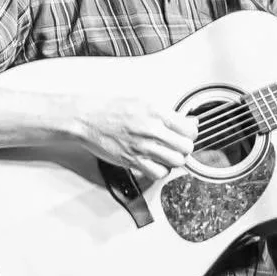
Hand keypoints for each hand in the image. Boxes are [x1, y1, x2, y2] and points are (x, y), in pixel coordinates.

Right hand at [75, 96, 197, 182]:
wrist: (86, 118)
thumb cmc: (110, 109)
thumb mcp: (142, 102)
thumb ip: (166, 114)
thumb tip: (187, 121)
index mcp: (156, 112)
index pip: (189, 129)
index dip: (190, 133)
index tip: (186, 134)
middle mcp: (151, 130)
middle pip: (186, 147)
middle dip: (184, 148)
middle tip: (176, 146)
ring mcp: (142, 147)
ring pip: (175, 162)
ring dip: (173, 161)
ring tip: (166, 155)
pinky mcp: (132, 160)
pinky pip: (158, 173)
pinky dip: (160, 171)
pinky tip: (155, 164)